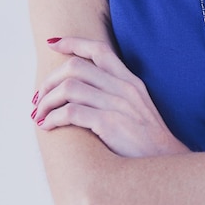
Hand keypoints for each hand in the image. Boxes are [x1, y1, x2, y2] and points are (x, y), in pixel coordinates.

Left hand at [31, 37, 187, 157]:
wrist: (165, 162)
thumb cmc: (146, 142)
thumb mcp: (137, 108)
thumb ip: (115, 94)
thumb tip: (83, 90)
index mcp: (131, 82)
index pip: (99, 49)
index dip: (72, 43)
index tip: (52, 44)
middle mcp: (124, 88)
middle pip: (76, 67)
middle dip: (49, 80)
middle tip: (39, 97)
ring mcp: (118, 105)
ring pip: (68, 88)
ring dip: (47, 101)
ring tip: (40, 115)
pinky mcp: (110, 123)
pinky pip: (71, 112)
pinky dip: (53, 118)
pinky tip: (48, 126)